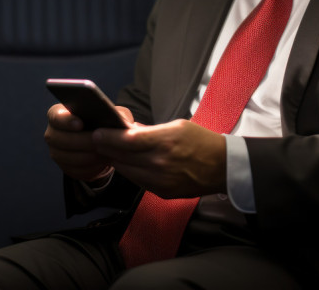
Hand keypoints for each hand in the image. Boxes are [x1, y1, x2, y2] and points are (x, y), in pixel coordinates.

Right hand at [43, 103, 133, 181]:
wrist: (101, 145)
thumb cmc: (104, 124)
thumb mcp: (112, 115)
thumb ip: (115, 113)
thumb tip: (120, 120)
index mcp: (59, 114)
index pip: (55, 116)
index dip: (66, 121)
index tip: (80, 124)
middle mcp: (53, 133)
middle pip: (61, 139)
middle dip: (82, 141)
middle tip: (100, 142)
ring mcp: (56, 152)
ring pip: (69, 157)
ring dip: (88, 155)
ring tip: (104, 152)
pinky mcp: (65, 167)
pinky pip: (75, 170)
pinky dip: (90, 167)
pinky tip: (101, 162)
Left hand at [91, 119, 226, 198]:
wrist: (222, 167)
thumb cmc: (201, 142)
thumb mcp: (176, 126)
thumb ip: (149, 130)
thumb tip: (127, 130)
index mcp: (164, 142)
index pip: (126, 141)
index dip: (108, 137)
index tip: (97, 132)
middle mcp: (159, 163)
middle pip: (122, 157)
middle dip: (106, 148)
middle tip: (97, 140)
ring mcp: (160, 181)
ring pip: (126, 171)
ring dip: (116, 161)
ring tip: (109, 151)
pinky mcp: (162, 192)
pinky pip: (137, 181)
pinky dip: (130, 172)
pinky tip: (128, 163)